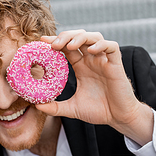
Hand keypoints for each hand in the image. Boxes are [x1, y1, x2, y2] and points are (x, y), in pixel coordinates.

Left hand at [38, 31, 152, 144]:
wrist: (118, 118)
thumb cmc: (98, 111)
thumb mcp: (72, 109)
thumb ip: (55, 107)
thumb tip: (37, 106)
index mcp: (81, 66)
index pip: (67, 47)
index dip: (55, 41)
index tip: (42, 41)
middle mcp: (92, 60)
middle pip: (79, 37)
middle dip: (65, 36)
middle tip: (53, 44)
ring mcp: (104, 61)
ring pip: (94, 37)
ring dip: (81, 37)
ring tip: (69, 46)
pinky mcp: (116, 64)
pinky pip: (111, 47)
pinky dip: (101, 45)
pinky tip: (91, 51)